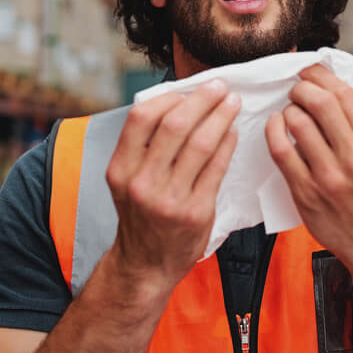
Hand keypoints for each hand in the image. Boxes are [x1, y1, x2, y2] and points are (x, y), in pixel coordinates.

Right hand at [105, 79, 239, 288]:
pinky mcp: (196, 211)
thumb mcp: (126, 180)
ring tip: (232, 103)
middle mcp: (141, 182)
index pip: (141, 117)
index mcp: (120, 169)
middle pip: (175, 125)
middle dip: (202, 100)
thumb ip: (142, 146)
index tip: (188, 90)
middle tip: (220, 87)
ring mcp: (169, 199)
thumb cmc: (141, 215)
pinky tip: (233, 131)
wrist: (146, 264)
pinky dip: (227, 144)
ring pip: (200, 143)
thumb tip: (176, 101)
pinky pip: (217, 167)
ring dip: (221, 117)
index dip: (168, 96)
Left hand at [265, 65, 352, 273]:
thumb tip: (327, 86)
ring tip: (289, 113)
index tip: (308, 71)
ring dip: (287, 110)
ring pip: (298, 122)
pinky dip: (273, 130)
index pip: (344, 93)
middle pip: (320, 102)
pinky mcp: (306, 191)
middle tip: (295, 91)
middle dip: (301, 88)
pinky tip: (275, 126)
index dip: (320, 75)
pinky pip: (281, 150)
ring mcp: (329, 175)